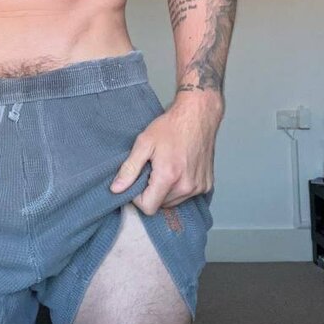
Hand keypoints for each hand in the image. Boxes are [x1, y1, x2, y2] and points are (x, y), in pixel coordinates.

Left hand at [109, 92, 219, 214]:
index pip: (148, 207)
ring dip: (166, 191)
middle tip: (152, 170)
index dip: (138, 198)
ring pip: (174, 202)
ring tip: (166, 168)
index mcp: (169, 177)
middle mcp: (186, 186)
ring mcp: (199, 187)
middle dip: (152, 192)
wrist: (198, 115)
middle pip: (161, 205)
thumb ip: (129, 168)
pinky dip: (180, 188)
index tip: (138, 182)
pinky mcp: (207, 185)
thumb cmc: (171, 126)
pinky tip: (179, 169)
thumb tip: (116, 189)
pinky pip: (187, 196)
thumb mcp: (144, 143)